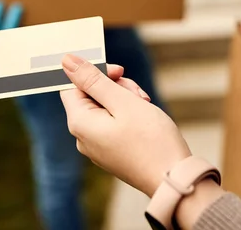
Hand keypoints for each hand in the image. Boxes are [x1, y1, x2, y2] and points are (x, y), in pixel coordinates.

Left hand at [60, 54, 190, 196]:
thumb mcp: (123, 102)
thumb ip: (93, 80)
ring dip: (125, 99)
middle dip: (115, 87)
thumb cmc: (151, 140)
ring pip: (104, 108)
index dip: (95, 73)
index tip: (120, 72)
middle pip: (90, 96)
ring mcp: (97, 147)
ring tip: (146, 106)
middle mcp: (83, 137)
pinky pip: (113, 124)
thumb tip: (67, 61)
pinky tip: (146, 117)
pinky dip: (128, 114)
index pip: (72, 85)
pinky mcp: (111, 152)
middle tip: (139, 94)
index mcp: (80, 123)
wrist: (173, 179)